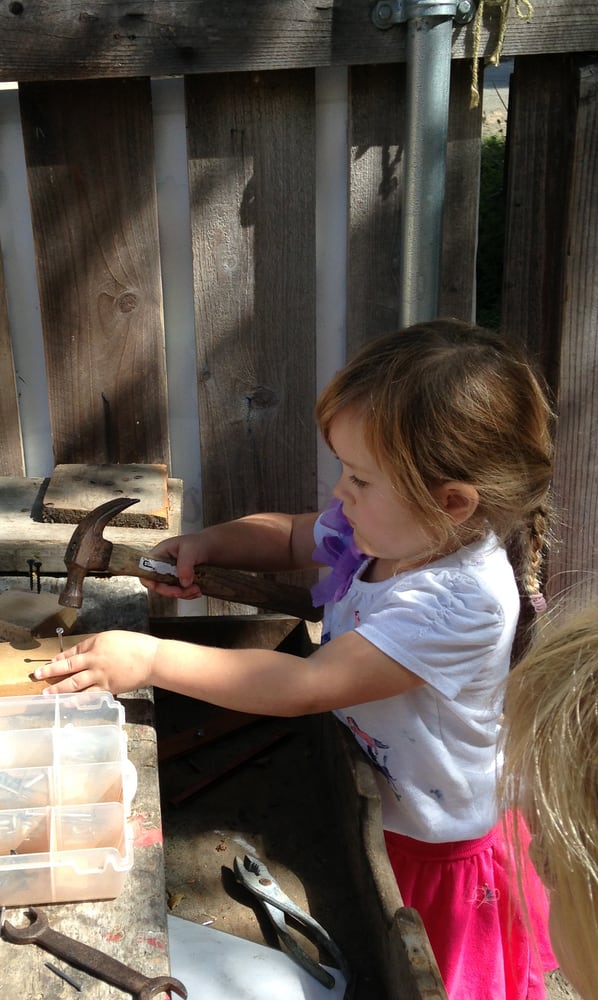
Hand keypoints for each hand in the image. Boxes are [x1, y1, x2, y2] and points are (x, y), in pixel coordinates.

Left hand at [33, 630, 160, 695]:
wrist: (152, 659)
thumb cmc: (137, 645)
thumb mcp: (114, 638)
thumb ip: (98, 645)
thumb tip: (85, 654)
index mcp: (96, 644)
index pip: (73, 650)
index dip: (60, 657)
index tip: (50, 662)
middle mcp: (94, 659)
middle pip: (68, 666)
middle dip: (50, 671)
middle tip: (36, 675)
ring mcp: (100, 675)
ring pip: (74, 682)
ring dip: (58, 688)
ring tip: (46, 693)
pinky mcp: (107, 687)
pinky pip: (88, 695)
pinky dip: (76, 699)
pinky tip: (66, 703)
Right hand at [142, 532, 207, 598]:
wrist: (211, 548)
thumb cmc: (198, 543)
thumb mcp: (190, 549)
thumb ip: (185, 564)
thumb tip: (183, 582)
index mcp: (159, 555)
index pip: (146, 571)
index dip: (150, 581)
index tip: (161, 586)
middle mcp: (162, 567)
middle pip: (158, 585)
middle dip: (172, 591)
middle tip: (185, 590)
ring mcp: (171, 575)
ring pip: (170, 591)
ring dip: (184, 594)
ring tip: (196, 589)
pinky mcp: (179, 582)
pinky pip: (180, 593)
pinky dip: (188, 595)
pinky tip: (197, 590)